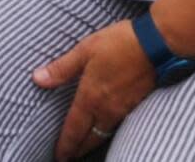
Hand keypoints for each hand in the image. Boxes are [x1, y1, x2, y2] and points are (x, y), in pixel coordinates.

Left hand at [32, 19, 154, 160]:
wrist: (157, 45)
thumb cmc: (118, 44)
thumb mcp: (84, 51)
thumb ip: (61, 68)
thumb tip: (37, 79)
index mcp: (91, 97)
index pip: (74, 129)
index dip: (66, 145)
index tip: (59, 156)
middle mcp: (107, 108)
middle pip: (91, 138)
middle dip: (79, 149)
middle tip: (69, 156)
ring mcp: (124, 109)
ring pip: (105, 133)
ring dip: (93, 142)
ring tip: (84, 146)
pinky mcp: (137, 104)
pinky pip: (118, 126)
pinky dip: (107, 132)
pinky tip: (105, 128)